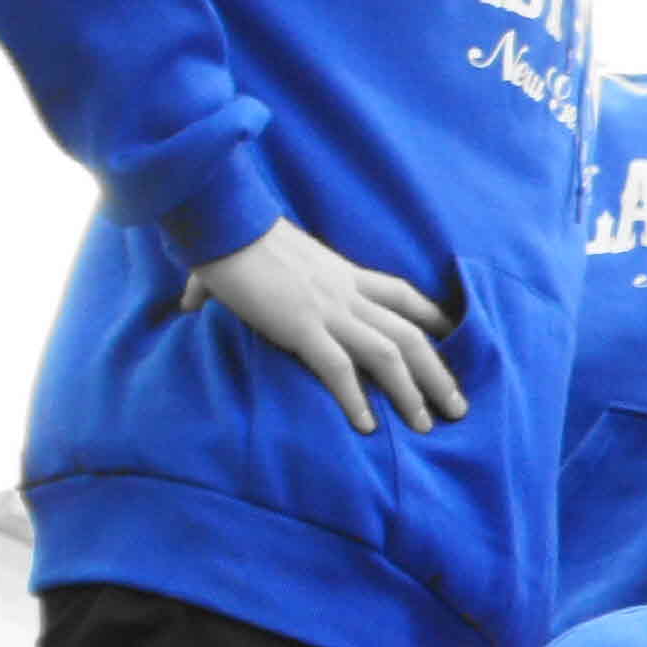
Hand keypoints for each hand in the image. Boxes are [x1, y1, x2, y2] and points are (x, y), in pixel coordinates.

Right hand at [181, 217, 463, 433]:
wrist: (219, 220)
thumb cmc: (228, 238)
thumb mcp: (251, 259)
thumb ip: (232, 285)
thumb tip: (188, 301)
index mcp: (343, 272)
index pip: (402, 295)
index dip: (434, 319)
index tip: (455, 341)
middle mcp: (346, 292)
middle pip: (410, 334)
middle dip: (438, 373)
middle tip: (458, 407)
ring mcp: (327, 309)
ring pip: (388, 354)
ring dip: (411, 392)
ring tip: (425, 426)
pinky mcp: (300, 325)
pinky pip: (338, 368)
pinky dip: (355, 398)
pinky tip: (367, 426)